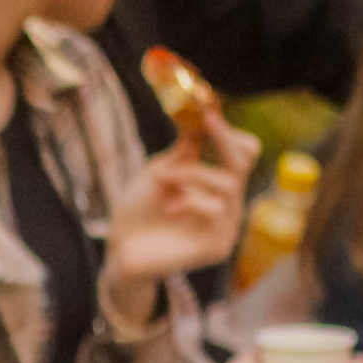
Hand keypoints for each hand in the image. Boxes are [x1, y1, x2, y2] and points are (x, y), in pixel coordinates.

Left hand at [99, 116, 260, 313]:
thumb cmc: (137, 210)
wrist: (118, 248)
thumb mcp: (159, 171)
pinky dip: (192, 200)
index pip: (243, 153)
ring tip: (164, 178)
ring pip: (228, 185)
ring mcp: (225, 226)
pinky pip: (218, 211)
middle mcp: (227, 203)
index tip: (210, 114)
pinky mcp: (217, 246)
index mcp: (216, 184)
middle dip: (225, 140)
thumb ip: (184, 150)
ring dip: (193, 174)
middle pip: (244, 163)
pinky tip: (170, 207)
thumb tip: (204, 115)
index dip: (230, 133)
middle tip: (207, 122)